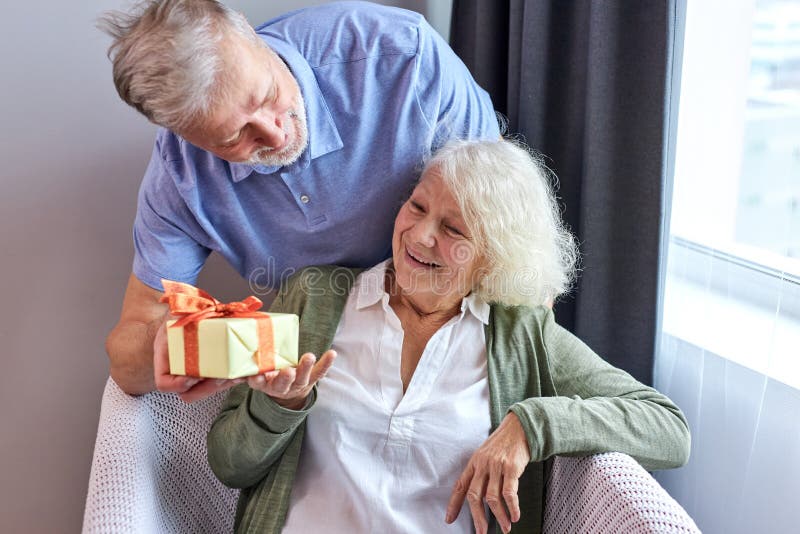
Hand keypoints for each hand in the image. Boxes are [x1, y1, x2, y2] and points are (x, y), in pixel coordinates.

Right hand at [153, 315, 243, 402]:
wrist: (192, 308)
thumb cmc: (186, 307)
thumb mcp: (185, 307)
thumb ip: (193, 308)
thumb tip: (216, 309)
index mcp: (166, 355)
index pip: (164, 383)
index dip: (179, 384)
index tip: (196, 374)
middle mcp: (178, 367)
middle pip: (188, 393)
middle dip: (206, 388)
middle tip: (220, 377)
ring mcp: (194, 370)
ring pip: (206, 391)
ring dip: (221, 386)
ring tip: (235, 376)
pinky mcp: (210, 370)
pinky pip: (217, 383)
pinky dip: (230, 380)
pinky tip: (242, 372)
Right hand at [247, 350, 336, 409]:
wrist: (290, 392)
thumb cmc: (271, 377)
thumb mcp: (258, 377)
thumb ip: (249, 372)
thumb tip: (235, 370)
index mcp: (266, 385)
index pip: (259, 384)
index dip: (258, 381)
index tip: (257, 376)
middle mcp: (282, 387)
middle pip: (282, 384)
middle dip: (285, 378)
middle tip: (288, 371)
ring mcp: (298, 383)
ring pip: (302, 378)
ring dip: (305, 367)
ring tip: (309, 356)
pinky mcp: (312, 379)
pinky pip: (320, 372)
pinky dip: (326, 363)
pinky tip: (332, 353)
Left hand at [446, 412, 530, 533]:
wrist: (519, 427)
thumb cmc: (503, 443)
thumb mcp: (486, 454)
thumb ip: (481, 473)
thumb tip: (478, 496)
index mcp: (474, 463)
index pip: (460, 486)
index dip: (453, 504)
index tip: (449, 519)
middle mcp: (482, 465)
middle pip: (474, 495)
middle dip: (477, 517)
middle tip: (481, 532)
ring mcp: (496, 466)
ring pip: (492, 497)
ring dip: (499, 516)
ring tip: (505, 527)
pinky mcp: (511, 467)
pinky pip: (509, 492)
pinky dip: (512, 507)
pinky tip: (515, 516)